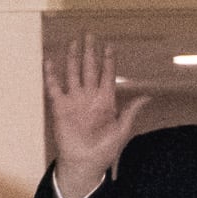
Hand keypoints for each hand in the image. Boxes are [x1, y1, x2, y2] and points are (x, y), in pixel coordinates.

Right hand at [44, 38, 148, 197]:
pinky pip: (54, 87)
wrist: (84, 163)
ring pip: (73, 73)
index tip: (109, 46)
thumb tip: (147, 97)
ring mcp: (74, 100)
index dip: (108, 60)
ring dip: (73, 58)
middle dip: (90, 52)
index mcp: (105, 100)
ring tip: (73, 42)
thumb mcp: (122, 130)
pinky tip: (49, 60)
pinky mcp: (60, 107)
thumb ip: (130, 112)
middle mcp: (89, 96)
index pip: (107, 74)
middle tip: (89, 35)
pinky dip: (51, 74)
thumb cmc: (104, 150)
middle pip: (89, 68)